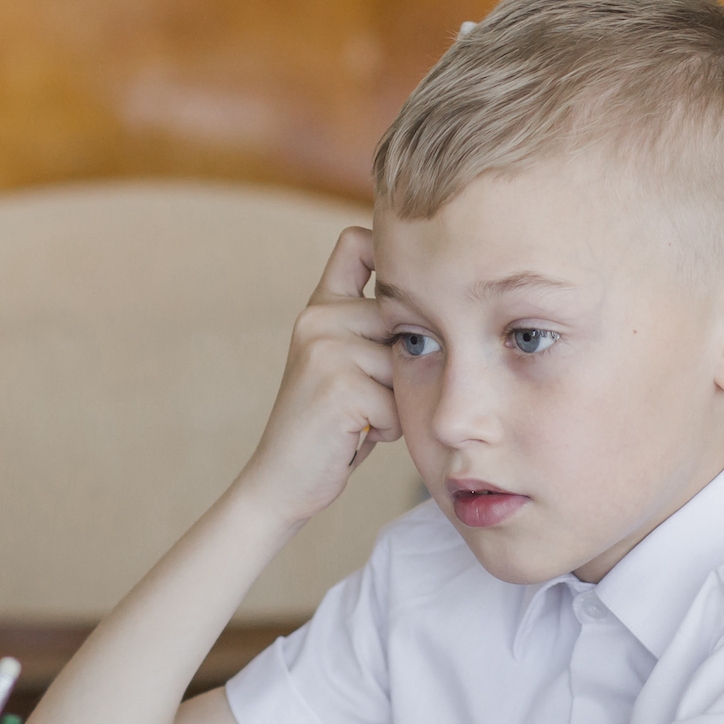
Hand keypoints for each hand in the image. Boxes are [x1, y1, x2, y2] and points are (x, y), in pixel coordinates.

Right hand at [231, 228, 399, 529]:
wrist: (281, 480)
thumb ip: (371, 327)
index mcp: (319, 306)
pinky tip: (356, 435)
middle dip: (401, 364)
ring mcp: (325, 350)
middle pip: (402, 318)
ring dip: (396, 400)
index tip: (410, 283)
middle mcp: (317, 318)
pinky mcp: (339, 387)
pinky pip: (396, 403)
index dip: (390, 253)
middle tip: (369, 394)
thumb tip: (441, 294)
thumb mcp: (344, 362)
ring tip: (361, 417)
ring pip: (403, 364)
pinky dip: (387, 428)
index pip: (357, 243)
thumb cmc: (329, 425)